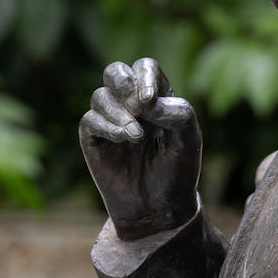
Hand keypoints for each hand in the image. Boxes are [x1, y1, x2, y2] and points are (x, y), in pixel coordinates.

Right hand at [79, 58, 201, 240]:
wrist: (159, 209)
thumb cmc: (177, 171)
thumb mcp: (188, 138)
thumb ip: (175, 112)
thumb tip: (144, 100)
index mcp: (155, 98)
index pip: (145, 68)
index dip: (145, 77)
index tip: (150, 100)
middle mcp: (130, 105)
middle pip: (115, 72)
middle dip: (122, 82)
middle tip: (137, 104)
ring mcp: (110, 122)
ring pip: (100, 95)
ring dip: (118, 112)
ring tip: (136, 136)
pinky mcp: (93, 140)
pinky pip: (90, 120)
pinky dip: (107, 126)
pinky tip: (124, 138)